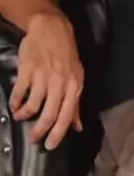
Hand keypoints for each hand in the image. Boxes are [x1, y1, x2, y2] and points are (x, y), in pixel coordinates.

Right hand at [9, 11, 83, 148]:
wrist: (52, 30)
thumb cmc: (66, 56)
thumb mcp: (76, 78)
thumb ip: (76, 104)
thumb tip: (77, 127)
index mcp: (74, 87)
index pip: (67, 116)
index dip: (58, 133)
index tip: (50, 146)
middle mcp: (59, 83)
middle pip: (49, 114)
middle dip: (40, 130)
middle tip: (33, 139)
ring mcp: (43, 76)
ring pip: (33, 105)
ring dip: (25, 115)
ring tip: (20, 117)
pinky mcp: (28, 69)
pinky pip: (20, 91)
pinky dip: (16, 102)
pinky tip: (14, 105)